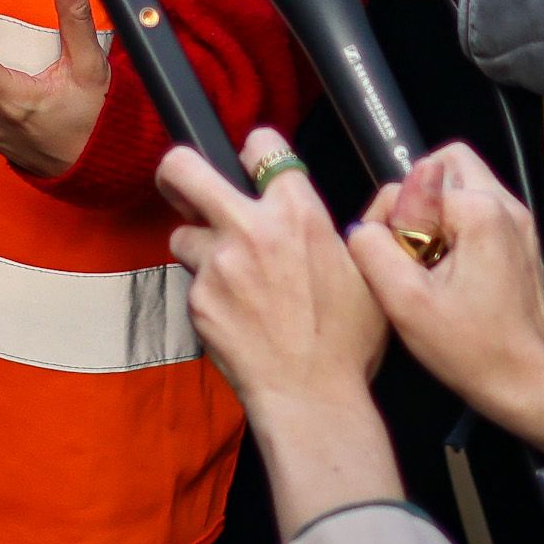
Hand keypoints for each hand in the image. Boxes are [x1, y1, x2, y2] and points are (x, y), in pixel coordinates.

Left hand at [157, 130, 396, 530]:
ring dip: (200, 248)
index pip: (262, 146)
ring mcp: (218, 265)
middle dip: (177, 173)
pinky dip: (208, 293)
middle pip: (184, 169)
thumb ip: (348, 229)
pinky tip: (235, 315)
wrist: (312, 398)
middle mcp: (250, 228)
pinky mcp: (198, 300)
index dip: (256, 152)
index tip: (252, 164)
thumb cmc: (346, 342)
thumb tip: (359, 203)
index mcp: (297, 212)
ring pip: (184, 235)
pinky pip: (193, 283)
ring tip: (229, 276)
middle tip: (181, 185)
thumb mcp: (365, 272)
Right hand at [352, 148, 543, 447]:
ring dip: (440, 213)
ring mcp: (521, 223)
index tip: (398, 260)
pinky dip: (460, 228)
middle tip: (413, 246)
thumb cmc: (469, 349)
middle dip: (422, 197)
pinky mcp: (524, 243)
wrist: (528, 386)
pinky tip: (452, 272)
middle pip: (449, 164)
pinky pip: (482, 210)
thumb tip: (366, 225)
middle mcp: (507, 205)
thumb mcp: (404, 302)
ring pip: (465, 185)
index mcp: (482, 210)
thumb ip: (374, 248)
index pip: (417, 177)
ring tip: (431, 261)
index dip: (396, 216)